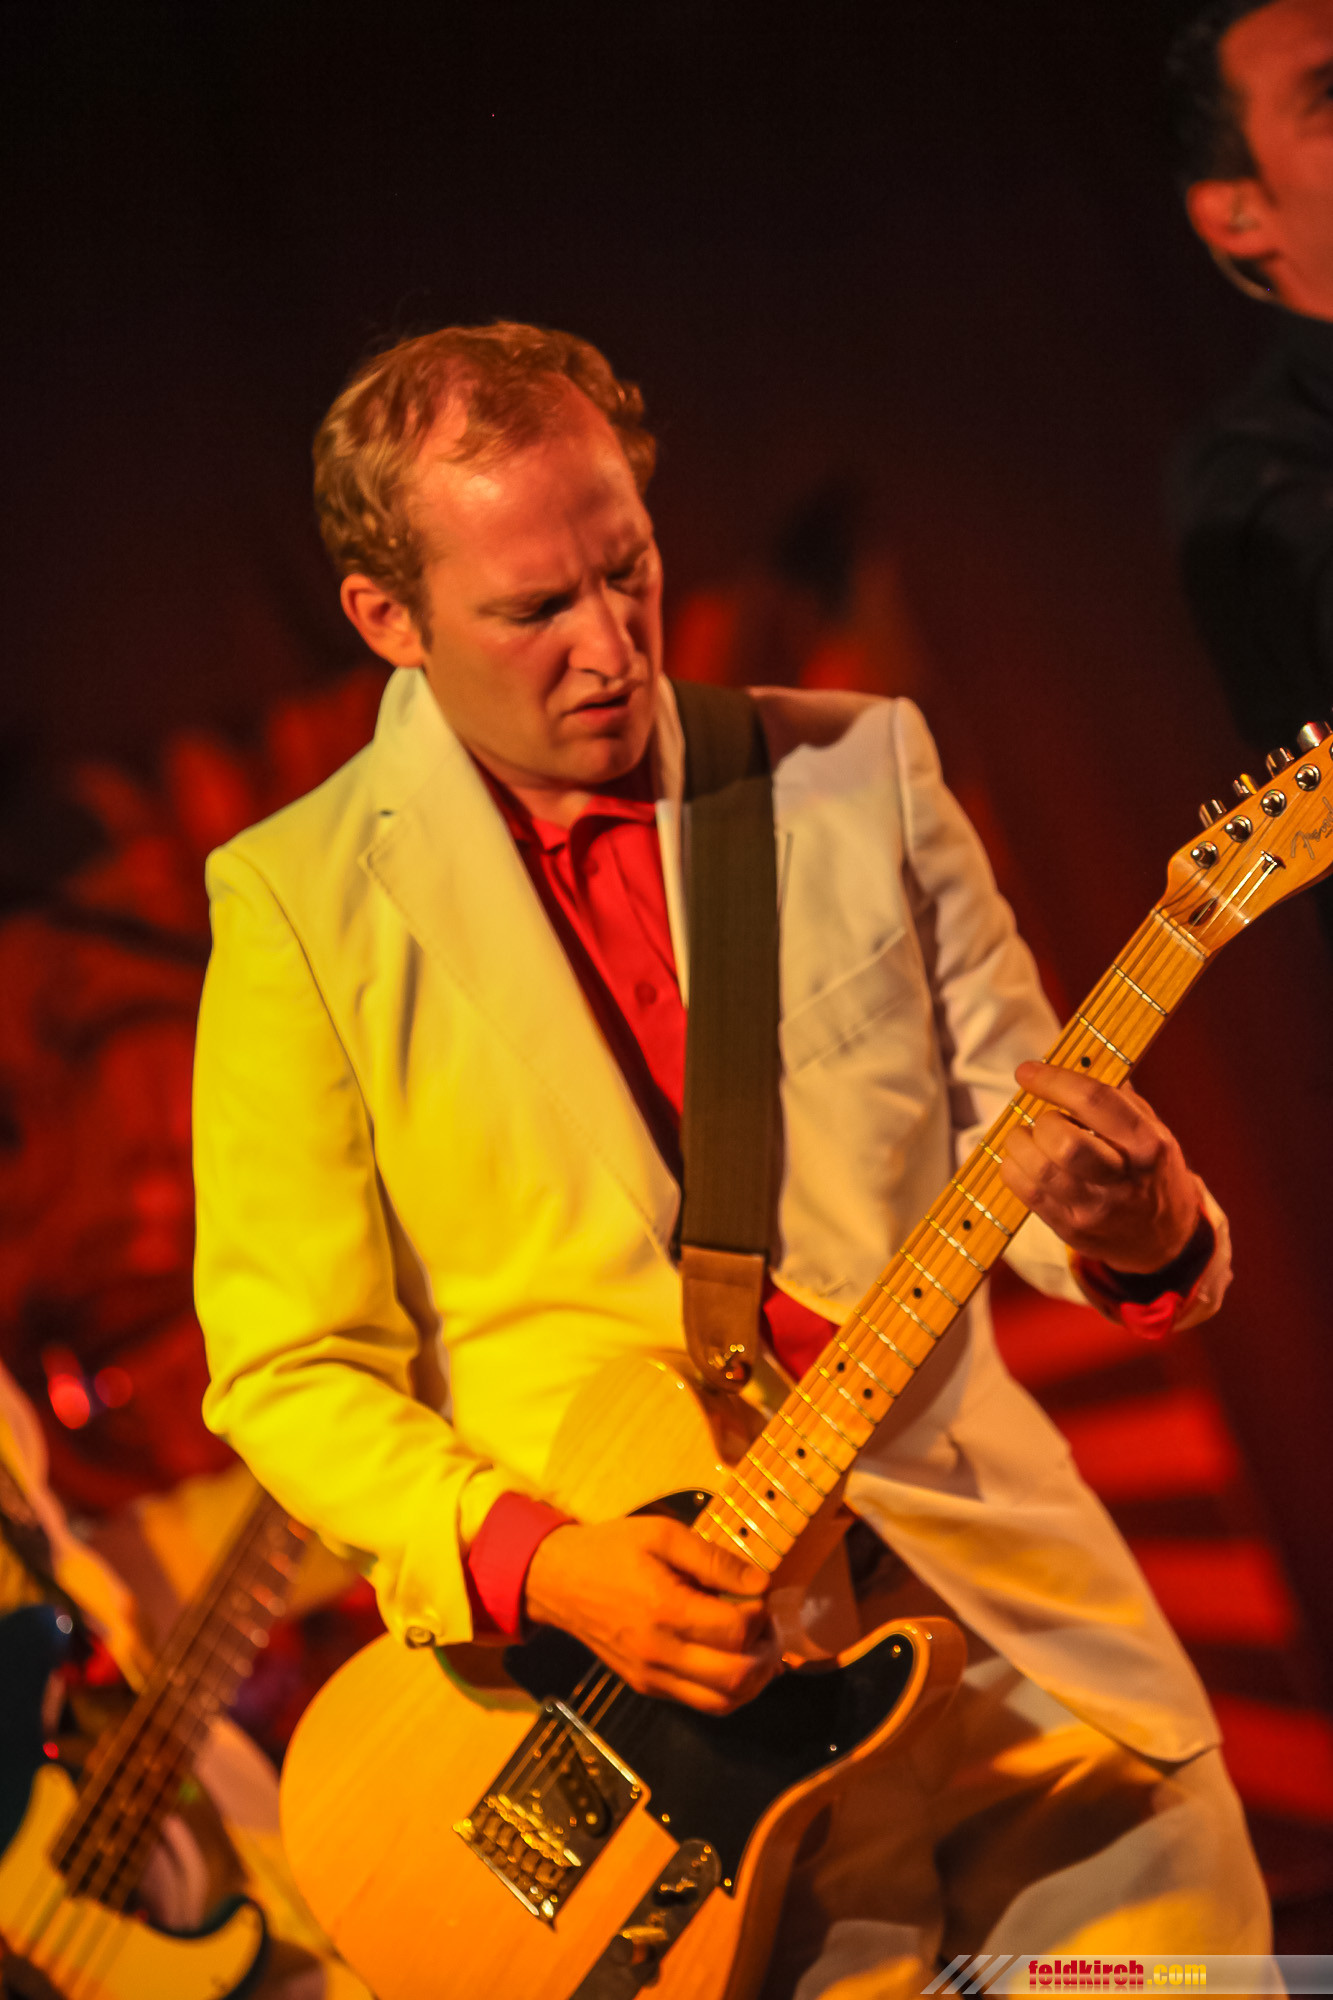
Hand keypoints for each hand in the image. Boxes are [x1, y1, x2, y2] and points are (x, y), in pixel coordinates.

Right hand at [523, 1515, 774, 1714]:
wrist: (558, 1581)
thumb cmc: (612, 1550)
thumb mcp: (663, 1535)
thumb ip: (715, 1560)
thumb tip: (761, 1583)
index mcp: (664, 1609)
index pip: (735, 1631)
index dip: (760, 1615)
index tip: (757, 1594)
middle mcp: (659, 1654)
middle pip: (736, 1677)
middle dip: (766, 1652)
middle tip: (766, 1624)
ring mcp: (652, 1677)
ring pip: (723, 1702)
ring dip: (754, 1680)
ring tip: (756, 1646)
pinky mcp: (647, 1687)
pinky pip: (701, 1704)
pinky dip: (729, 1690)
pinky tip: (733, 1660)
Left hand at [1001, 1061, 1199, 1273]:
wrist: (1163, 1238)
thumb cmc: (1149, 1170)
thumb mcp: (1150, 1130)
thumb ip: (1114, 1098)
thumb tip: (1070, 1060)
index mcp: (1148, 1144)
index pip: (1095, 1101)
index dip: (1053, 1081)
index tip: (1027, 1071)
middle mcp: (1124, 1179)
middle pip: (1065, 1144)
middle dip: (1042, 1122)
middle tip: (1044, 1119)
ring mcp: (1096, 1209)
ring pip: (1040, 1170)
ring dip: (1020, 1144)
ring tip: (1027, 1137)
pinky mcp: (1072, 1228)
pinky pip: (1026, 1193)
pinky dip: (1013, 1168)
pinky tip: (1023, 1160)